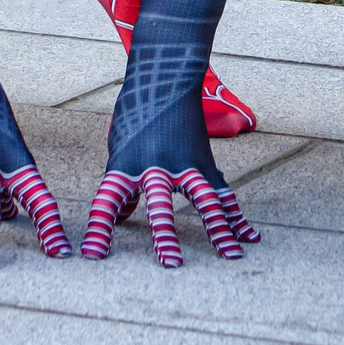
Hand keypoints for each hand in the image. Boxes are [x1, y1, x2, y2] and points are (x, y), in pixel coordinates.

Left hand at [82, 44, 257, 266]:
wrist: (164, 79)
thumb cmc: (135, 115)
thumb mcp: (119, 149)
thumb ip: (121, 183)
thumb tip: (125, 214)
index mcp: (125, 165)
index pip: (108, 203)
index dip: (101, 230)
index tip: (93, 256)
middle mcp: (156, 167)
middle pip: (162, 206)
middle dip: (167, 237)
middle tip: (172, 265)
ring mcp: (184, 165)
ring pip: (205, 201)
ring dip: (218, 231)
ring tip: (230, 256)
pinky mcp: (204, 164)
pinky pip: (222, 195)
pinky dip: (236, 217)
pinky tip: (250, 238)